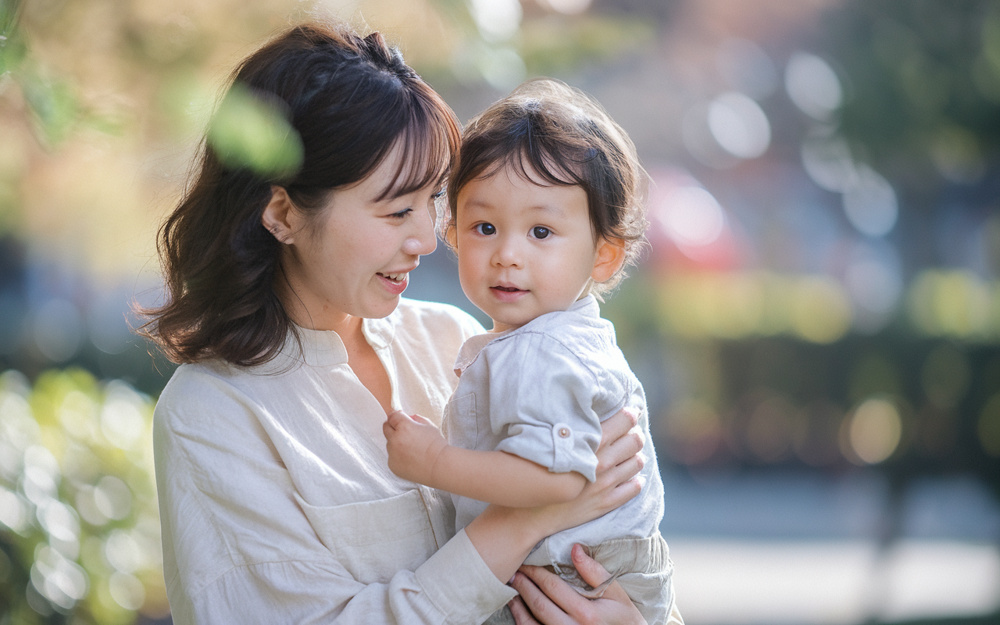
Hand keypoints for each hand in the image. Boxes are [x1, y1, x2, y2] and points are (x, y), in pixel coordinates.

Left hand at [383, 410, 446, 484]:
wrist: (439, 466)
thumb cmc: (436, 446)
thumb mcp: (428, 425)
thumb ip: (415, 418)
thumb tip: (407, 417)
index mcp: (404, 427)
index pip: (392, 416)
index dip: (397, 416)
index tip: (399, 418)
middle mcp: (395, 439)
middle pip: (386, 427)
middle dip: (393, 427)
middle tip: (404, 432)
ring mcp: (392, 453)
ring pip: (389, 443)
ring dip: (396, 443)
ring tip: (411, 448)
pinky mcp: (392, 465)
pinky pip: (391, 456)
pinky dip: (398, 456)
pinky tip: (410, 458)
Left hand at [508, 544, 643, 624]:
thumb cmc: (623, 618)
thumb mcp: (616, 593)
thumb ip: (595, 572)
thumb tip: (574, 548)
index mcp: (588, 614)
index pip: (554, 587)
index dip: (537, 573)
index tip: (527, 562)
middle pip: (539, 604)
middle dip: (524, 585)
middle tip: (514, 572)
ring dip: (518, 606)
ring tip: (512, 589)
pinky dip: (522, 622)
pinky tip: (518, 610)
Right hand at [531, 408, 643, 537]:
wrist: (529, 510)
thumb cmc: (536, 467)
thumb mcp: (555, 441)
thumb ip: (577, 427)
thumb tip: (591, 413)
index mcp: (591, 443)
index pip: (625, 421)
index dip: (630, 414)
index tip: (630, 412)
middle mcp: (603, 462)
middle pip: (635, 441)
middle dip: (635, 433)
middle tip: (630, 432)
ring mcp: (607, 484)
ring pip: (637, 463)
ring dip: (636, 455)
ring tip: (630, 453)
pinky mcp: (606, 503)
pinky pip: (633, 489)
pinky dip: (636, 480)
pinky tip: (631, 477)